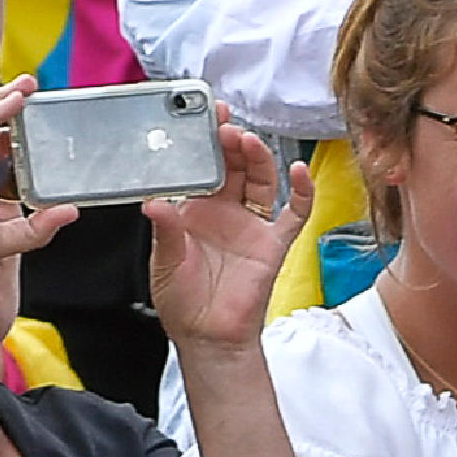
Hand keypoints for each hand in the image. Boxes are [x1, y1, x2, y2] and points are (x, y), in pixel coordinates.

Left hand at [145, 129, 314, 356]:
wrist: (208, 339)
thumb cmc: (183, 302)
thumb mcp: (164, 264)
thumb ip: (165, 232)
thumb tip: (154, 204)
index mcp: (195, 211)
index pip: (204, 166)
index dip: (206, 142)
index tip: (204, 118)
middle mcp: (225, 212)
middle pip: (234, 166)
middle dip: (231, 142)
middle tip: (225, 126)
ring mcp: (251, 225)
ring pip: (261, 180)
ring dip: (257, 158)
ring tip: (247, 141)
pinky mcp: (273, 243)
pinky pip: (294, 213)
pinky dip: (302, 191)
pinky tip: (297, 171)